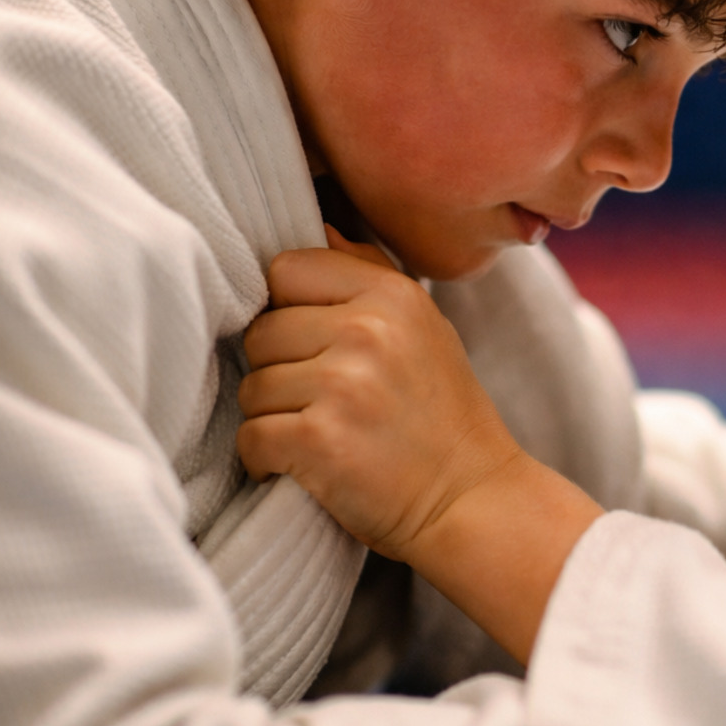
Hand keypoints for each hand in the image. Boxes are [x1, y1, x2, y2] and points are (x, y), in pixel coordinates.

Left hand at [236, 226, 528, 562]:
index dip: (289, 309)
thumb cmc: (441, 415)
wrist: (473, 500)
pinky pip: (251, 437)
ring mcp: (343, 385)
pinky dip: (268, 460)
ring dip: (275, 417)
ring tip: (325, 434)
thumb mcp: (422, 327)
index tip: (317, 345)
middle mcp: (368, 331)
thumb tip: (316, 226)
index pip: (285, 269)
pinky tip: (308, 465)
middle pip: (261, 331)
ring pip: (252, 387)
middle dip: (280, 370)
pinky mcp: (321, 440)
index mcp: (392, 295)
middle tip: (326, 401)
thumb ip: (368, 274)